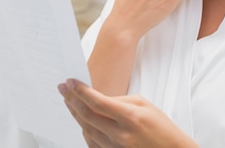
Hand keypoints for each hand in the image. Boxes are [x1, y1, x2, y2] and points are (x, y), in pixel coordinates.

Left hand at [58, 79, 197, 147]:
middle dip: (71, 100)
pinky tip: (81, 120)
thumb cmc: (161, 126)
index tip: (70, 82)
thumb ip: (118, 100)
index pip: (96, 101)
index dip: (80, 91)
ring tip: (69, 102)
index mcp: (130, 116)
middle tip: (63, 90)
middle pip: (87, 115)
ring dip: (75, 114)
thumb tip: (97, 97)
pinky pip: (92, 143)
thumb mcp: (143, 104)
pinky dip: (84, 130)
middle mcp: (121, 134)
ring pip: (86, 130)